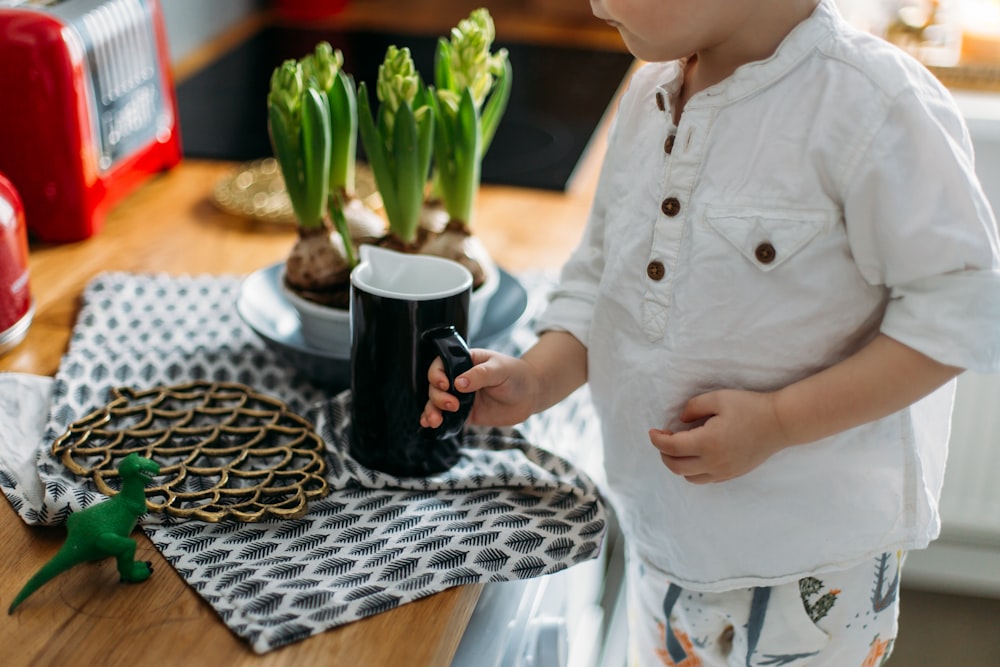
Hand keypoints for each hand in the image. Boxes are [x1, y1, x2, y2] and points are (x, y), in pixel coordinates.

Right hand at [420, 348, 540, 427]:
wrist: (530, 395)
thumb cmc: (516, 375)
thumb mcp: (500, 369)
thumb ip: (480, 375)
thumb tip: (458, 383)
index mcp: (465, 361)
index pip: (441, 365)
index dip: (437, 375)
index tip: (445, 385)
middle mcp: (459, 378)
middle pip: (436, 386)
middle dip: (438, 397)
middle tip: (453, 405)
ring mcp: (461, 397)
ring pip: (437, 402)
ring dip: (432, 410)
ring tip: (435, 420)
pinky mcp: (466, 414)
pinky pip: (447, 417)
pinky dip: (436, 421)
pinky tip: (430, 425)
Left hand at [649, 389, 789, 483]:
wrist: (780, 423)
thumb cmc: (749, 407)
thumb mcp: (717, 398)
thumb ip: (693, 408)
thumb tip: (680, 422)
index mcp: (707, 442)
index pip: (671, 447)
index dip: (657, 440)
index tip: (653, 432)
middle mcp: (714, 461)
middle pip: (676, 466)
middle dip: (664, 453)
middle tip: (664, 439)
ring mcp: (724, 471)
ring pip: (689, 477)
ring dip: (678, 464)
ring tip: (679, 448)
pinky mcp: (732, 474)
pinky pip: (705, 479)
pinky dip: (693, 471)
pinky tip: (696, 456)